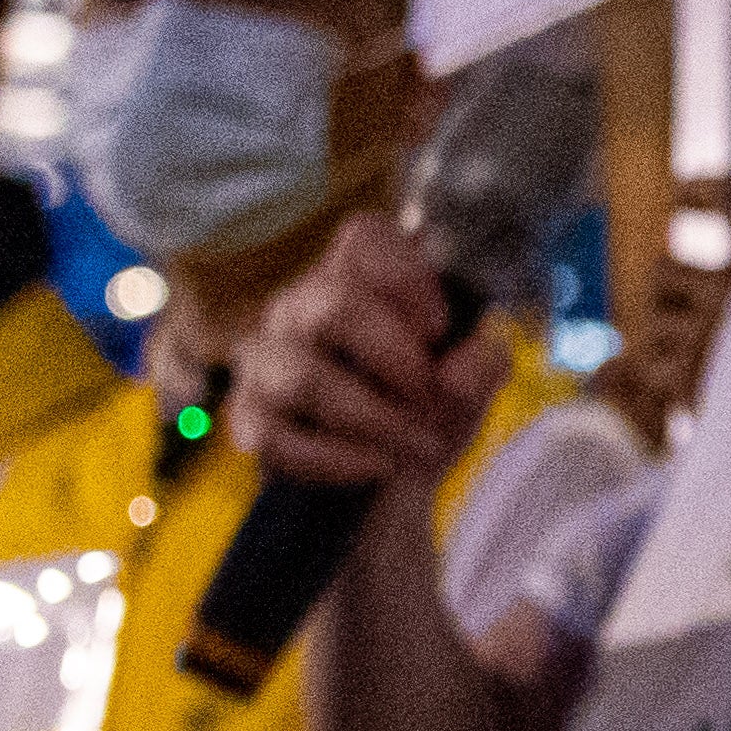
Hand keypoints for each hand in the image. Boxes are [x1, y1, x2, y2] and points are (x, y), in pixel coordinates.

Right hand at [227, 213, 506, 496]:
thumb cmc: (423, 417)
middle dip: (396, 357)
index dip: (407, 274)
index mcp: (358, 281)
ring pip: (303, 379)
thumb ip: (481, 366)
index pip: (365, 238)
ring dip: (376, 419)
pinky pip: (277, 439)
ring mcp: (266, 363)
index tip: (440, 327)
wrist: (386, 493)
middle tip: (431, 396)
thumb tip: (470, 362)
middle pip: (333, 304)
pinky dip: (338, 459)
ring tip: (418, 444)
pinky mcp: (249, 422)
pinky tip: (376, 466)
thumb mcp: (469, 389)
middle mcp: (301, 310)